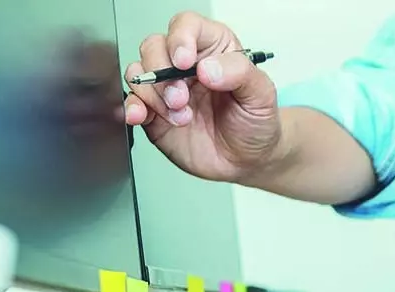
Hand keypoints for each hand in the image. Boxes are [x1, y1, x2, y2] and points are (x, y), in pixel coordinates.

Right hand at [124, 11, 282, 183]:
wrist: (247, 162)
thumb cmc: (256, 123)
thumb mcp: (262, 95)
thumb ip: (240, 73)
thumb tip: (208, 68)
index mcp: (215, 49)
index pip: (188, 26)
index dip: (180, 39)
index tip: (184, 62)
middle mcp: (187, 65)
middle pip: (155, 46)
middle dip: (163, 72)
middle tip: (181, 98)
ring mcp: (168, 88)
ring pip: (139, 71)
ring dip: (153, 95)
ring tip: (180, 117)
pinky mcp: (154, 113)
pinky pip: (132, 101)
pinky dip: (132, 107)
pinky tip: (142, 116)